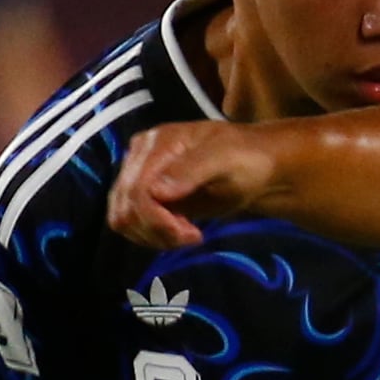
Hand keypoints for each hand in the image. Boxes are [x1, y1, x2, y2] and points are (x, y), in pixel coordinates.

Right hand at [109, 121, 283, 250]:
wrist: (256, 166)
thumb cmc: (245, 158)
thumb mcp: (224, 159)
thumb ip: (191, 170)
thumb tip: (156, 191)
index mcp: (156, 144)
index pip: (136, 191)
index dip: (157, 220)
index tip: (193, 234)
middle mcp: (140, 159)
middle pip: (126, 209)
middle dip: (157, 230)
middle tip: (193, 235)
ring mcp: (140, 178)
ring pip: (124, 220)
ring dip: (155, 236)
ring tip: (190, 233)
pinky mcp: (146, 197)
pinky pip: (133, 224)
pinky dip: (154, 236)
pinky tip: (182, 231)